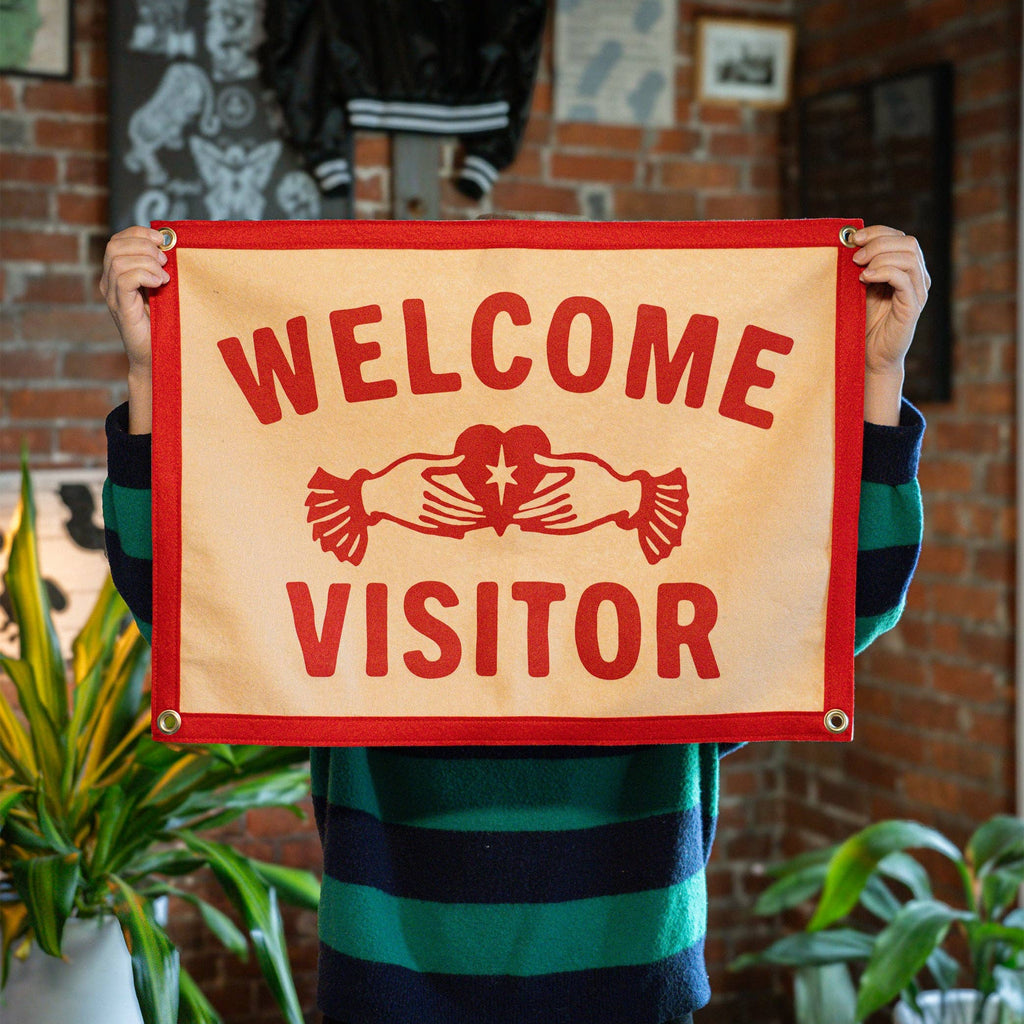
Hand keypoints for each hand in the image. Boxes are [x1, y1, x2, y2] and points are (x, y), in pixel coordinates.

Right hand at [99, 226, 168, 431]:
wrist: (158, 356)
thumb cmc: (165, 324)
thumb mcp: (164, 290)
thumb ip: (161, 269)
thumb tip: (172, 245)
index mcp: (118, 273)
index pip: (118, 240)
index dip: (139, 233)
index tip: (163, 240)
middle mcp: (109, 281)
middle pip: (115, 245)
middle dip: (143, 246)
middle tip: (165, 261)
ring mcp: (112, 294)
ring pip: (118, 259)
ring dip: (147, 261)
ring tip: (165, 276)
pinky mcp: (120, 306)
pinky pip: (124, 278)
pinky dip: (145, 275)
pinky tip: (161, 284)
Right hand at [362, 454, 486, 535]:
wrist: (377, 495)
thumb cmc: (398, 474)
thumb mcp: (418, 463)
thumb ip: (443, 463)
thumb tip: (464, 457)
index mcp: (427, 490)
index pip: (455, 501)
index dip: (471, 506)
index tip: (485, 506)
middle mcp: (425, 507)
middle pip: (455, 515)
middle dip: (473, 517)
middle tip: (489, 517)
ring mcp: (421, 518)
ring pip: (449, 525)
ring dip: (466, 525)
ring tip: (481, 523)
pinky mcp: (418, 525)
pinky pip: (438, 530)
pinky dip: (452, 531)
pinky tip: (463, 531)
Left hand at [512, 453, 641, 533]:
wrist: (619, 496)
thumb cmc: (599, 476)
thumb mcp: (579, 463)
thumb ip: (554, 462)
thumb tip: (534, 456)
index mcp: (567, 489)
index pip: (542, 499)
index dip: (528, 504)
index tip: (515, 506)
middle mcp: (570, 504)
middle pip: (542, 512)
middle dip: (526, 515)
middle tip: (512, 517)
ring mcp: (575, 516)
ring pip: (549, 521)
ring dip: (533, 523)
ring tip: (520, 523)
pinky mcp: (580, 524)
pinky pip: (559, 528)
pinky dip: (545, 528)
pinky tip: (537, 527)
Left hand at [852, 225, 929, 424]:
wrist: (869, 356)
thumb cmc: (861, 323)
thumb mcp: (859, 289)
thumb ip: (860, 267)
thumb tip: (846, 242)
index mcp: (905, 270)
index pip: (900, 238)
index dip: (878, 232)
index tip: (852, 238)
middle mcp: (917, 278)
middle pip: (908, 243)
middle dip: (879, 243)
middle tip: (855, 256)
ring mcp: (917, 292)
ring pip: (909, 257)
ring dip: (880, 256)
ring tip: (859, 269)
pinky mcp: (912, 307)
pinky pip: (905, 279)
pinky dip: (884, 272)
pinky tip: (865, 278)